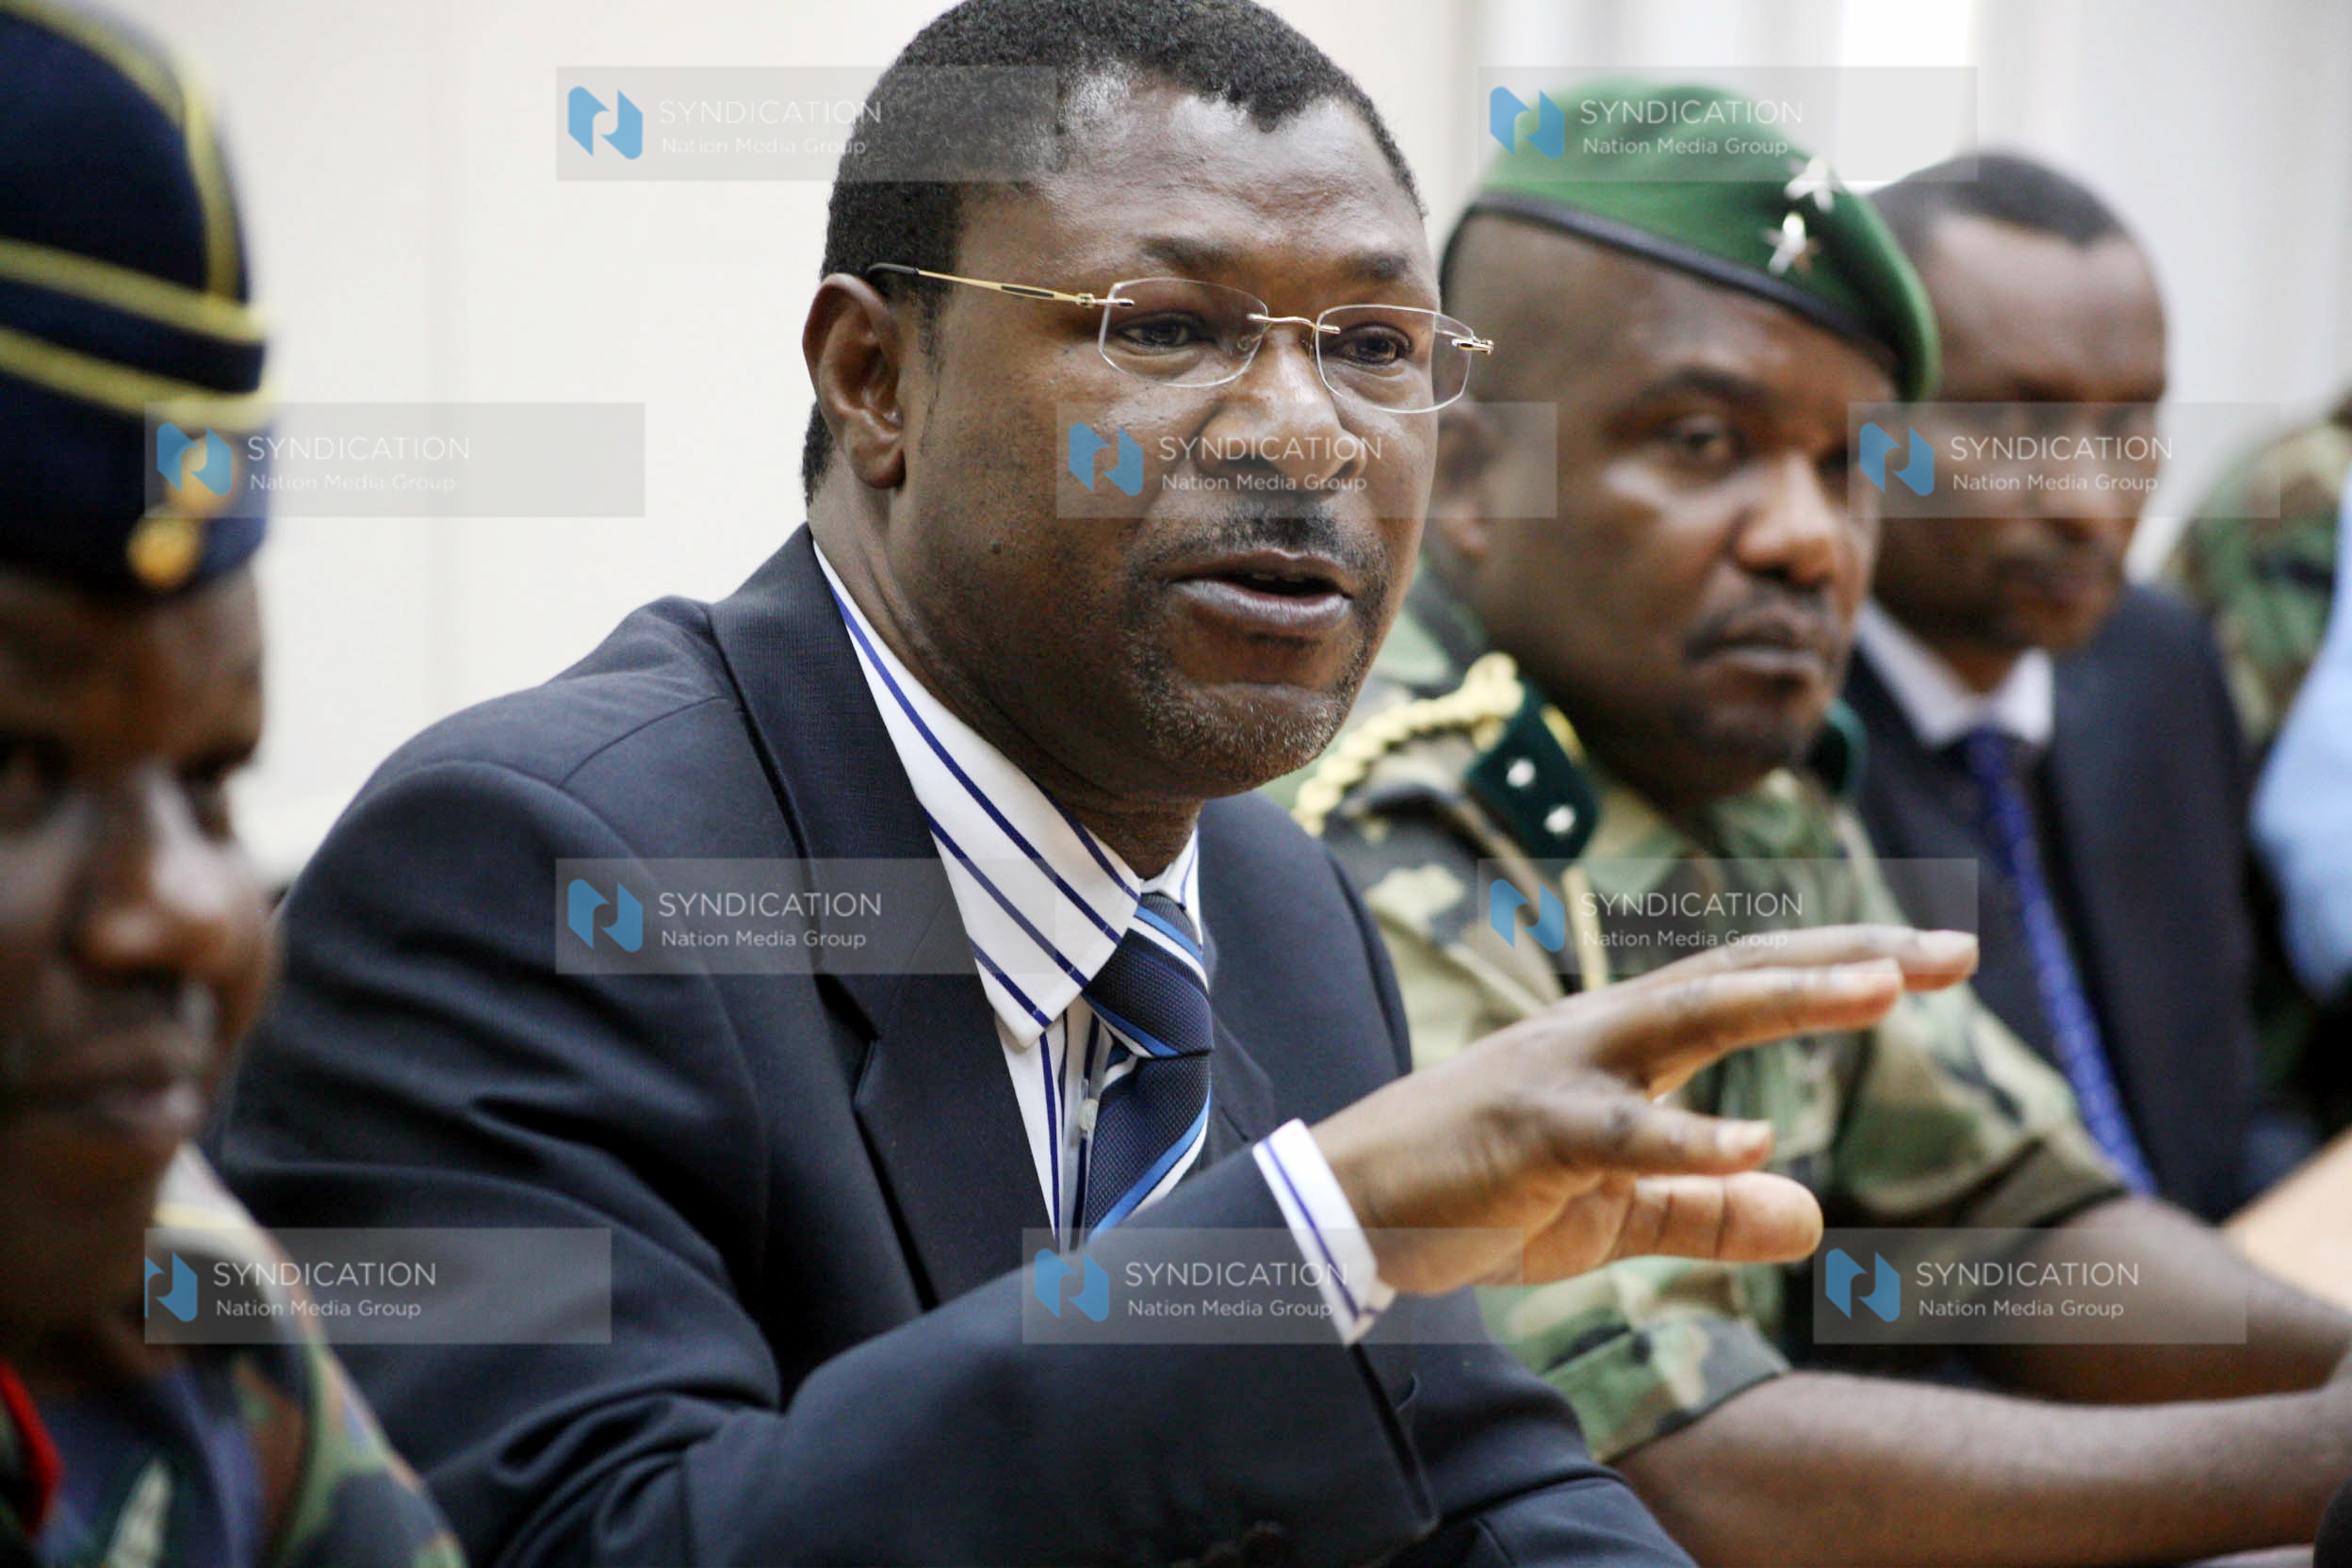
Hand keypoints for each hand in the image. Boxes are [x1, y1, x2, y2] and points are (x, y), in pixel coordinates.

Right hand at [1313, 925, 1978, 1294]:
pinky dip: (1686, 1140)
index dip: (1842, 964)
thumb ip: (1709, 1210)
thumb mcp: (1614, 1213)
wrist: (1352, 1210)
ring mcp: (1563, 1075)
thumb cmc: (1479, 1194)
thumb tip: (1815, 1216)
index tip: (1940, 958)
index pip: (1746, 983)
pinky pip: (1618, 1135)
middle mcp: (1601, 1033)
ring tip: (1884, 990)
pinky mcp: (1529, 1134)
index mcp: (1624, 1043)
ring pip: (1689, 1021)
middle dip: (1847, 958)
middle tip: (1952, 951)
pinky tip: (1756, 1143)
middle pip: (1738, 974)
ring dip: (1789, 999)